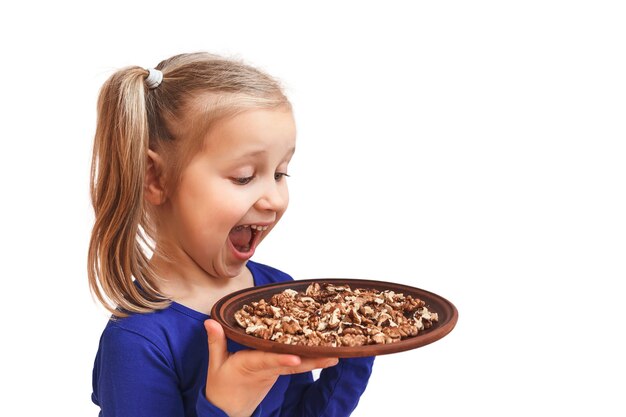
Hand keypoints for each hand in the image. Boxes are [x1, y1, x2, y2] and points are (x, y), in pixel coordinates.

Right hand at [204, 319, 337, 416]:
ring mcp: (274, 373)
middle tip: (333, 355)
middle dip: (312, 361)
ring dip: (316, 361)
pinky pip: (294, 366)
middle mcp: (266, 370)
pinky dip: (308, 360)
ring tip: (336, 355)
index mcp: (250, 365)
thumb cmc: (221, 385)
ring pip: (296, 367)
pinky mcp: (277, 374)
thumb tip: (210, 320)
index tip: (295, 358)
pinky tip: (323, 354)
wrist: (226, 410)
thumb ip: (216, 340)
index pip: (268, 361)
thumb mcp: (215, 363)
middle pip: (291, 365)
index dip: (281, 359)